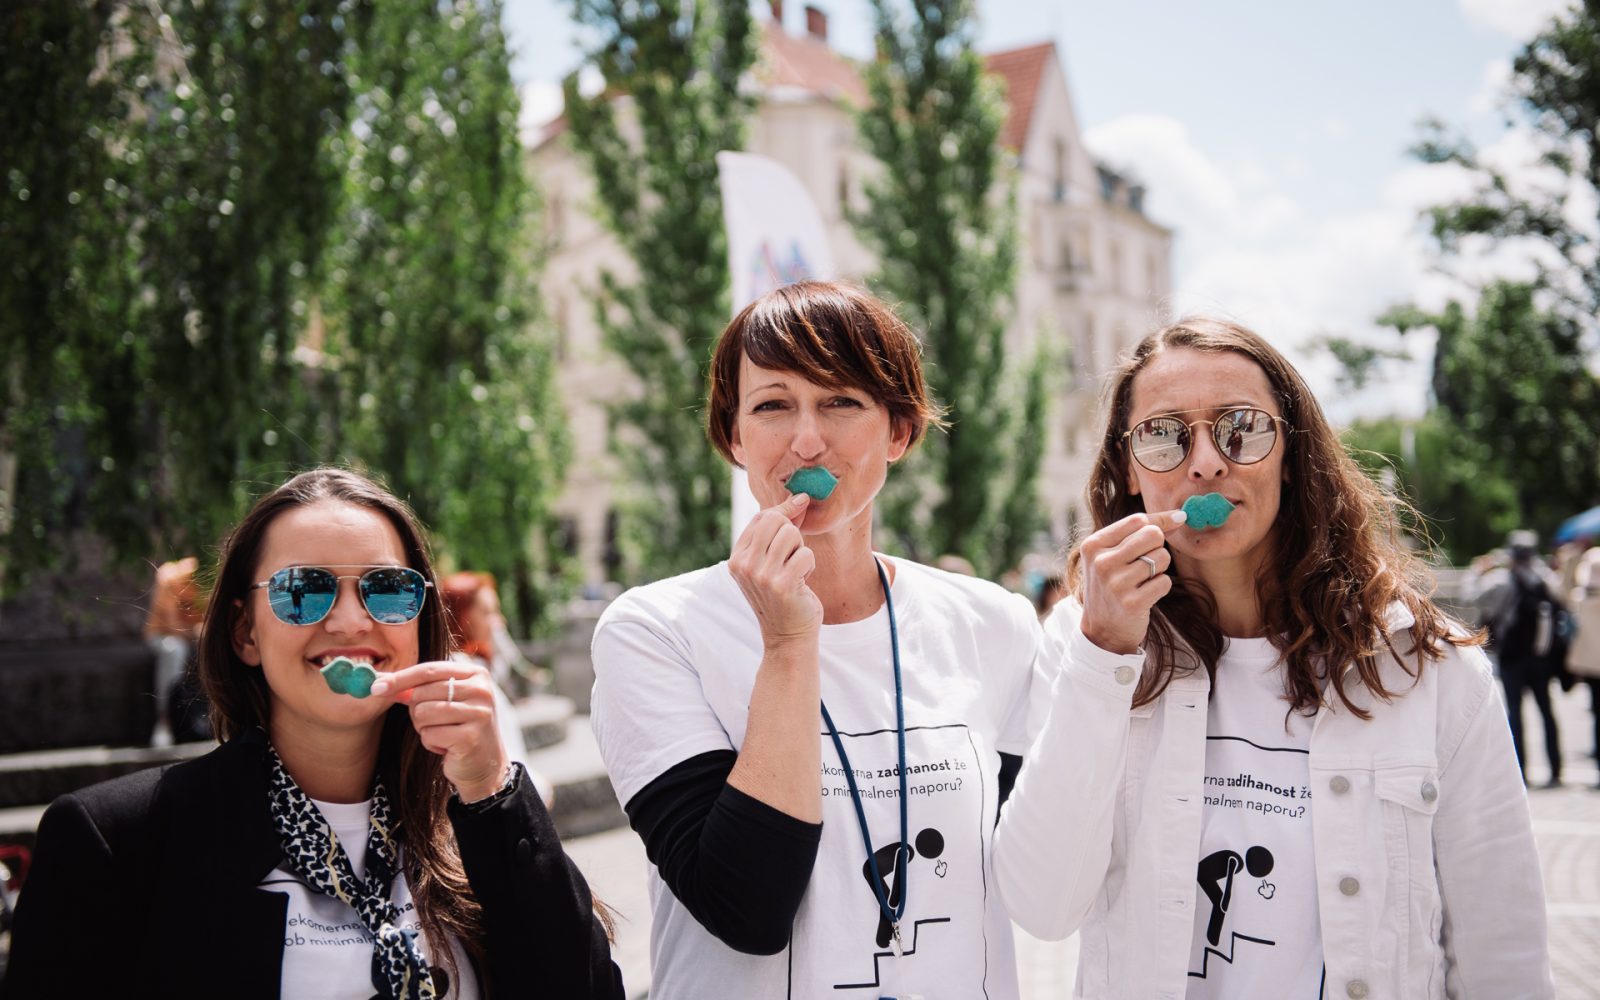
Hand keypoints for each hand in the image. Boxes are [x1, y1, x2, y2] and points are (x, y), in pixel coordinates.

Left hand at [371, 661, 508, 800]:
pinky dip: (431, 743)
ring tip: (442, 733)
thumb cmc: (457, 727)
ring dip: (424, 728)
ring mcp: (479, 713)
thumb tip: (380, 682)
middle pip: (423, 692)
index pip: (428, 670)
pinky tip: (446, 747)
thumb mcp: (442, 701)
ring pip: (424, 713)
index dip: (400, 678)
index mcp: (475, 674)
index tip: (375, 687)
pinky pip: (430, 735)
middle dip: (416, 710)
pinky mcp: (471, 737)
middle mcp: (481, 690)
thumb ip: (418, 689)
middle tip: (431, 722)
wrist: (483, 762)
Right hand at [728, 493, 821, 649]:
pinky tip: (802, 583)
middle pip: (775, 520)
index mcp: (737, 558)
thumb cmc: (783, 594)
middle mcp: (744, 565)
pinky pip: (806, 554)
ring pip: (792, 534)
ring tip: (796, 570)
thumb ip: (780, 530)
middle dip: (792, 533)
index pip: (761, 517)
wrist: (787, 635)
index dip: (784, 513)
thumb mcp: (771, 561)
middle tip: (792, 556)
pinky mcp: (781, 584)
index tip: (799, 515)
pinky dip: (810, 566)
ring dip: (801, 551)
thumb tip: (802, 497)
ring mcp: (761, 575)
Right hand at [1077, 509, 1187, 654]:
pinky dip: (1160, 587)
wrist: (1102, 629)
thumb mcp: (1113, 554)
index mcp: (1094, 545)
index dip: (1154, 527)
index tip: (1155, 539)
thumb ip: (1142, 531)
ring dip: (1159, 569)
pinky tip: (1145, 595)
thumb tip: (1180, 515)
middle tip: (1145, 564)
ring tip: (1142, 581)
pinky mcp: (1132, 603)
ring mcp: (1116, 583)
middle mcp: (1102, 562)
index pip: (1138, 520)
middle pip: (1153, 535)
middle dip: (1157, 548)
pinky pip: (1164, 582)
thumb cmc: (1112, 584)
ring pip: (1162, 558)